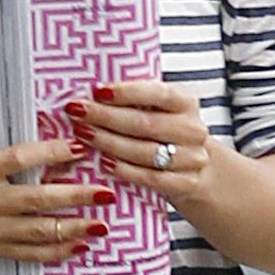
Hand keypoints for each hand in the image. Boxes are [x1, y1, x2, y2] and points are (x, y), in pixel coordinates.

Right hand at [0, 137, 114, 263]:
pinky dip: (56, 251)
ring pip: (38, 230)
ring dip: (73, 227)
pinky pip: (29, 254)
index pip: (18, 159)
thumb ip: (1, 156)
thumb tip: (45, 145)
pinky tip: (78, 245)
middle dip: (75, 196)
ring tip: (100, 223)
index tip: (79, 148)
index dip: (51, 153)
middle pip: (37, 198)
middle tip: (104, 192)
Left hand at [68, 81, 214, 214]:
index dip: (127, 92)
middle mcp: (192, 129)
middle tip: (77, 113)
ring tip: (83, 135)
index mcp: (186, 103)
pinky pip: (151, 178)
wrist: (197, 170)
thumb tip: (92, 91)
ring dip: (109, 143)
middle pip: (146, 123)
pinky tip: (103, 163)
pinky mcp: (187, 183)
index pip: (158, 93)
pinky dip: (125, 170)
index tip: (97, 91)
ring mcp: (192, 158)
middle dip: (106, 117)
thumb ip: (134, 101)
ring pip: (146, 152)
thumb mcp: (159, 110)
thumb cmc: (165, 133)